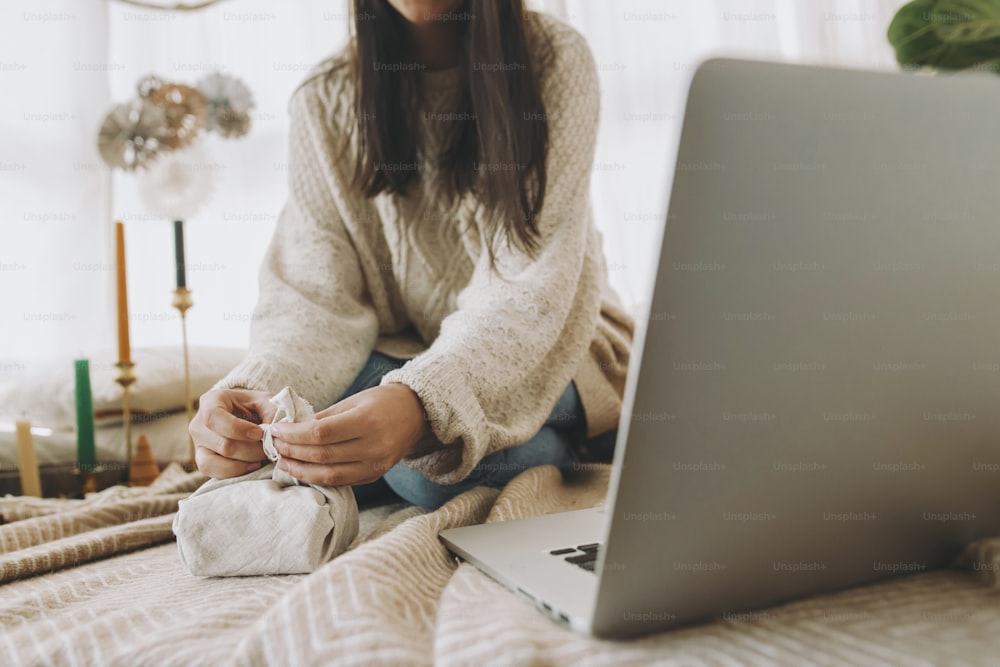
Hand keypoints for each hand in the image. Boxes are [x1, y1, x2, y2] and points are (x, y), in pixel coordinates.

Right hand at [190, 388, 276, 478]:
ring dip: (244, 463)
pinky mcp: (202, 460)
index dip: (238, 429)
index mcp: (211, 402)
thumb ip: (272, 412)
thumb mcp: (265, 401)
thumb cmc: (255, 406)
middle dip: (251, 450)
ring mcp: (198, 444)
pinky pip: (213, 472)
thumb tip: (274, 433)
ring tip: (261, 458)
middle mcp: (199, 424)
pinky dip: (235, 472)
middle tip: (269, 448)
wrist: (246, 415)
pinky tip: (252, 465)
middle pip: (223, 444)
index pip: (215, 417)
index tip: (259, 434)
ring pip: (215, 462)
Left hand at [269, 383, 431, 486]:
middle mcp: (373, 446)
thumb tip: (290, 429)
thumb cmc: (381, 401)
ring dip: (301, 470)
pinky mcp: (375, 475)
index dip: (293, 434)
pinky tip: (304, 470)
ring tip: (282, 462)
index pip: (320, 433)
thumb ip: (322, 417)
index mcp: (366, 421)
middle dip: (292, 451)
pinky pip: (341, 481)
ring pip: (329, 474)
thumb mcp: (352, 401)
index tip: (275, 430)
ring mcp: (376, 464)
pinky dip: (319, 477)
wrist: (416, 413)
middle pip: (322, 455)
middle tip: (274, 446)